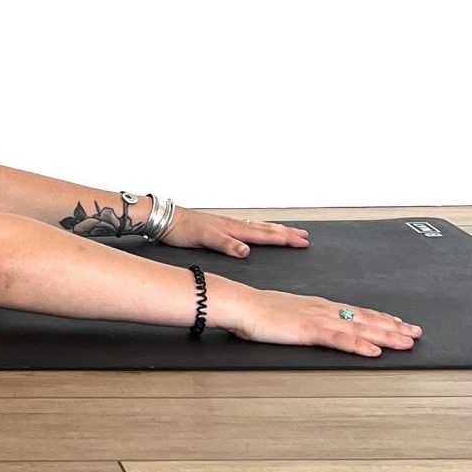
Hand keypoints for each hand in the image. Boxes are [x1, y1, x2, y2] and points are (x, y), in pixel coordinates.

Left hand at [163, 206, 310, 258]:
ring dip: (277, 230)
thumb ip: (226, 244)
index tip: (302, 242)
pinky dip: (261, 229)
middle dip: (287, 233)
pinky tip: (260, 231)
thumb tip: (246, 251)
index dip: (285, 239)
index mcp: (234, 229)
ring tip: (291, 231)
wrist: (167, 220)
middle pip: (267, 229)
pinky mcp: (222, 226)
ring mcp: (229, 225)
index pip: (266, 235)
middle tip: (305, 237)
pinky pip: (249, 227)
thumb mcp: (205, 239)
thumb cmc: (183, 229)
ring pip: (260, 227)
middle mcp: (235, 225)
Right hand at [212, 281, 420, 357]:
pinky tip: (374, 351)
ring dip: (385, 335)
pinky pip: (339, 340)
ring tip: (406, 342)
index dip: (381, 318)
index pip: (357, 312)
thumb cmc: (256, 311)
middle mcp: (324, 309)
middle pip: (366, 319)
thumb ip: (302, 321)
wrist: (240, 304)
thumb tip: (310, 328)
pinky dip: (359, 345)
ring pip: (360, 328)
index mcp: (318, 306)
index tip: (399, 322)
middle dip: (393, 326)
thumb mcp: (285, 314)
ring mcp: (318, 319)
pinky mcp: (309, 331)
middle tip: (416, 333)